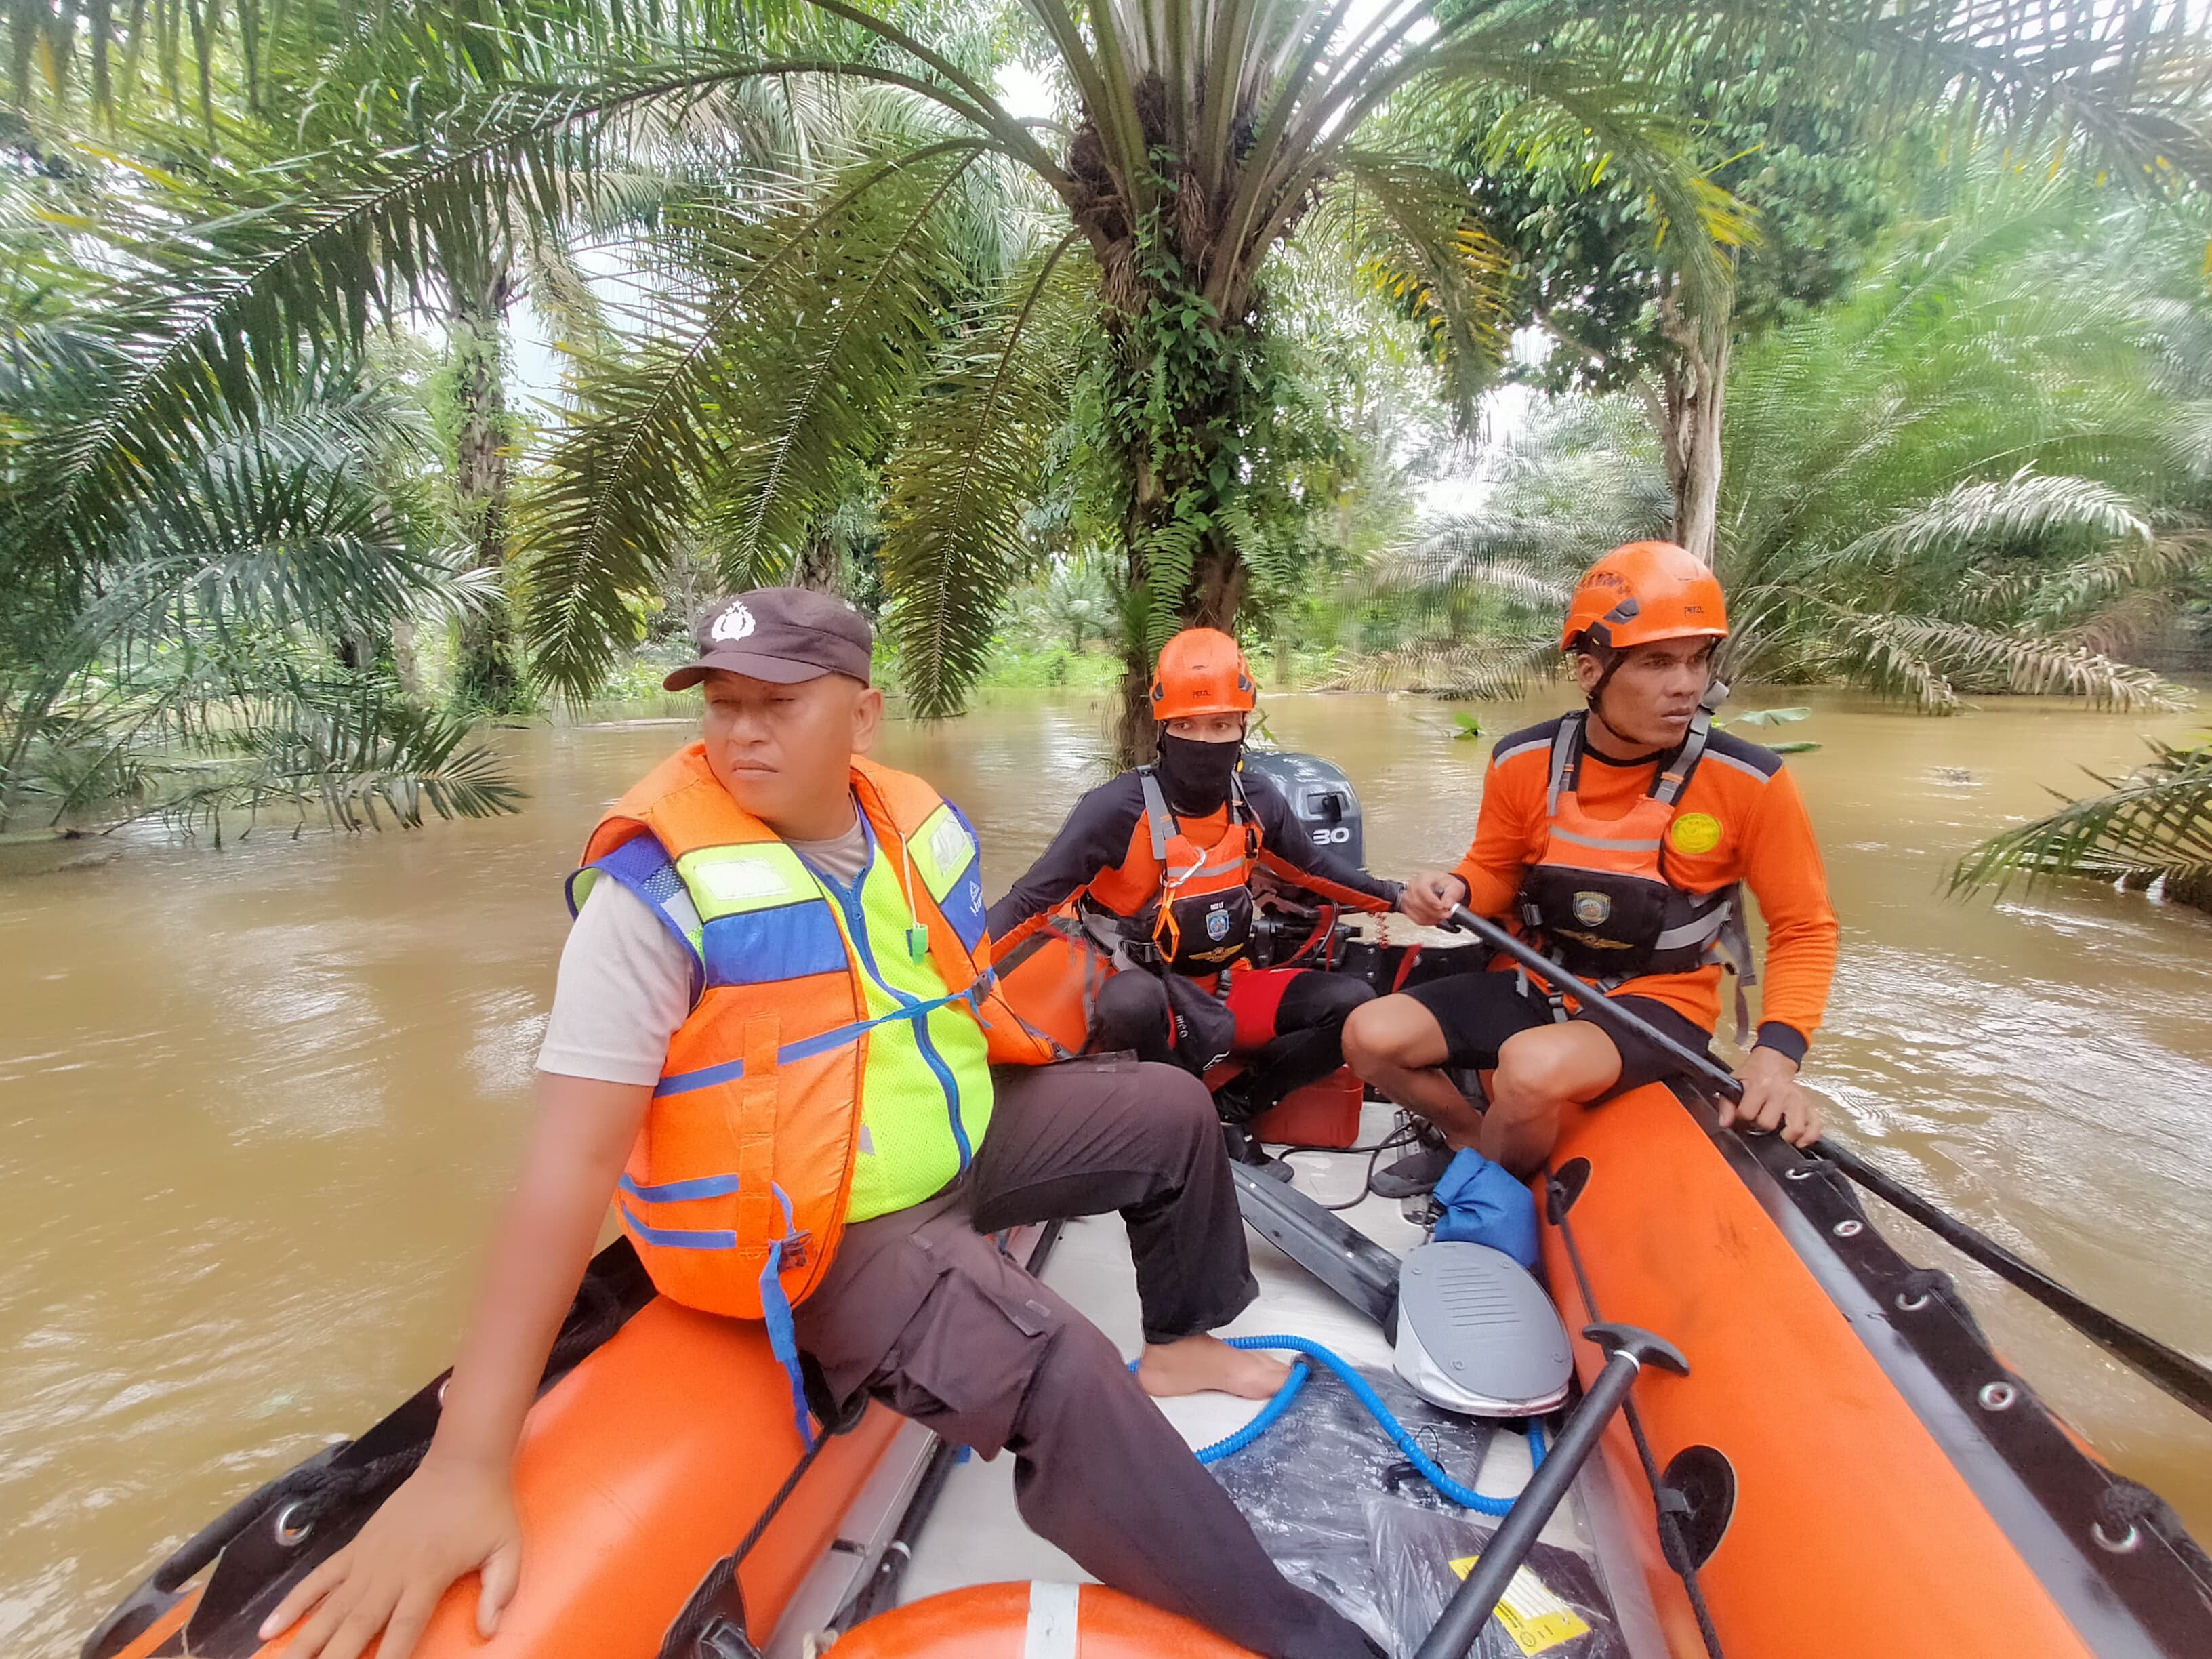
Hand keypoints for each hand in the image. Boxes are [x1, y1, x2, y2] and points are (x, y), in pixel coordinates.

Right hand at [260, 1452, 521, 1658]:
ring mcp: (368, 1559)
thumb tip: (490, 1631)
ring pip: (329, 1609)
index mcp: (427, 1576)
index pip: (402, 1631)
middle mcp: (390, 1572)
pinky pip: (320, 1578)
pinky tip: (270, 1628)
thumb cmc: (487, 1509)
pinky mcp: (356, 1546)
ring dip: (304, 1643)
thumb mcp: (508, 1549)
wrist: (461, 1462)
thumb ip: (500, 1591)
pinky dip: (295, 1602)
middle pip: (355, 1628)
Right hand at [1398, 870, 1467, 928]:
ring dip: (1430, 917)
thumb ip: (1452, 895)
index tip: (1442, 906)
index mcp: (1423, 878)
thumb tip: (1446, 905)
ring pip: (1414, 911)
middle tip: (1446, 914)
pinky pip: (1415, 918)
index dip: (1431, 900)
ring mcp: (1409, 897)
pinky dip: (1426, 921)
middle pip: (1416, 902)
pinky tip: (1435, 919)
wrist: (1443, 888)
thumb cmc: (1446, 885)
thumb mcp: (1455, 886)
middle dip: (1433, 911)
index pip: (1421, 888)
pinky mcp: (1409, 908)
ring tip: (1442, 917)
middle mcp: (1413, 886)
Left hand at [1720, 1047, 1821, 1147]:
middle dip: (1760, 1127)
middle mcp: (1782, 1094)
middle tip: (1758, 1121)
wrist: (1774, 1060)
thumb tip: (1725, 1123)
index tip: (1742, 1116)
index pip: (1747, 1114)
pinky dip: (1809, 1137)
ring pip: (1795, 1129)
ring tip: (1777, 1134)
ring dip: (1784, 1136)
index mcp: (1761, 1086)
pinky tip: (1799, 1141)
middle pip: (1769, 1124)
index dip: (1741, 1119)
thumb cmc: (1755, 1073)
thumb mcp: (1735, 1081)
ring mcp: (1798, 1101)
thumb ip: (1727, 1103)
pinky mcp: (1809, 1106)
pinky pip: (1815, 1126)